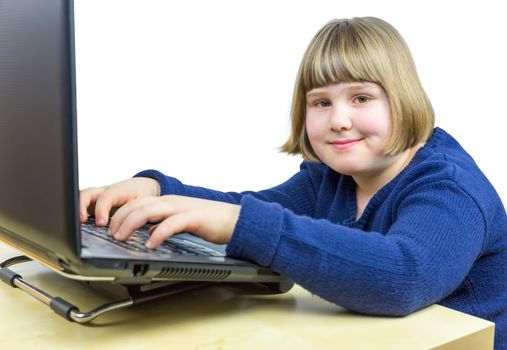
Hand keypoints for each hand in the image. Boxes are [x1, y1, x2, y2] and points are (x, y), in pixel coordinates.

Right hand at [80, 177, 160, 225]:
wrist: (142, 186)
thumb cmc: (142, 194)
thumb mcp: (141, 203)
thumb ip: (132, 213)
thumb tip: (126, 227)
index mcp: (117, 191)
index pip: (104, 198)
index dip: (101, 210)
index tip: (101, 223)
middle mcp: (104, 192)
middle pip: (86, 194)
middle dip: (81, 206)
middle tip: (82, 220)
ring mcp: (97, 197)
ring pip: (81, 198)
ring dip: (77, 208)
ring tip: (78, 222)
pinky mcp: (94, 203)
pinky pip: (82, 204)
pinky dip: (78, 212)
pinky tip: (81, 224)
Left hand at [108, 195, 240, 246]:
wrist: (234, 220)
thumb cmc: (209, 222)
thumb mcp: (181, 221)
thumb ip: (164, 224)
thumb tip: (149, 232)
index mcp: (167, 202)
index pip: (137, 203)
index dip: (120, 214)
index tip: (110, 227)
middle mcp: (172, 202)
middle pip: (138, 204)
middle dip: (120, 219)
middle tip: (111, 234)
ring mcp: (182, 208)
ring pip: (149, 210)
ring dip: (131, 224)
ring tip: (121, 237)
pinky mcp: (193, 218)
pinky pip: (171, 224)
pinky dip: (158, 233)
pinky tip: (150, 244)